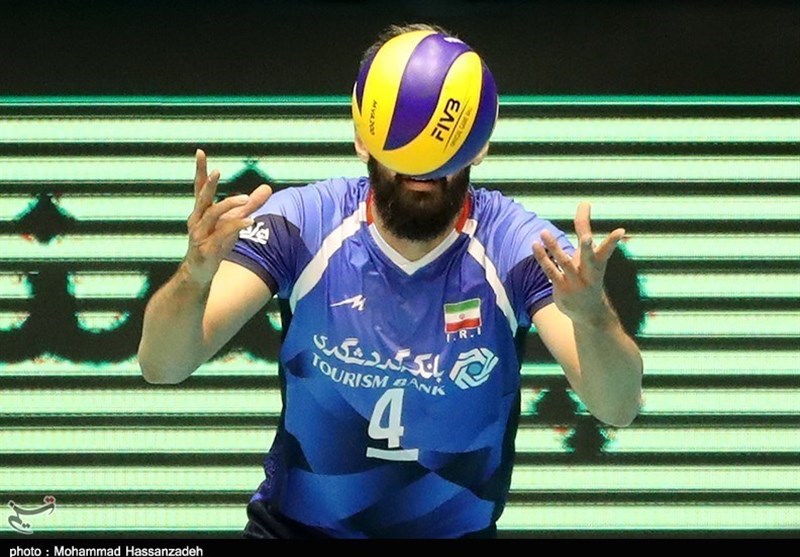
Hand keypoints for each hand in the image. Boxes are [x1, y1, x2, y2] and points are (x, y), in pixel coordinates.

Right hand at [183, 149, 271, 284]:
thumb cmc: (215, 242)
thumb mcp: (234, 220)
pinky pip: (222, 234)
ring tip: (245, 199)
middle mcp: (197, 219)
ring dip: (228, 205)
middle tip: (217, 171)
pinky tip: (250, 221)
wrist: (199, 272)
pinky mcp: (207, 248)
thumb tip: (268, 187)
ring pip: (212, 215)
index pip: (200, 187)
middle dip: (209, 184)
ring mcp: (200, 234)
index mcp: (201, 210)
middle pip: (202, 198)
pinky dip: (236, 226)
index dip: (201, 170)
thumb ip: (251, 204)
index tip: (200, 152)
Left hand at [532, 202, 624, 324]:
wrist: (589, 314)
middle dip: (587, 248)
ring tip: (544, 232)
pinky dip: (542, 258)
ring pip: (564, 262)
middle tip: (586, 238)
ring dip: (554, 247)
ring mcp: (575, 282)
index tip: (621, 231)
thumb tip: (585, 203)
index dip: (612, 241)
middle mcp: (589, 273)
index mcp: (599, 264)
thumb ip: (585, 229)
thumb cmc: (588, 276)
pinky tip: (535, 245)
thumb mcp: (590, 256)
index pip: (606, 250)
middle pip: (589, 258)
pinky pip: (550, 271)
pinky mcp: (561, 288)